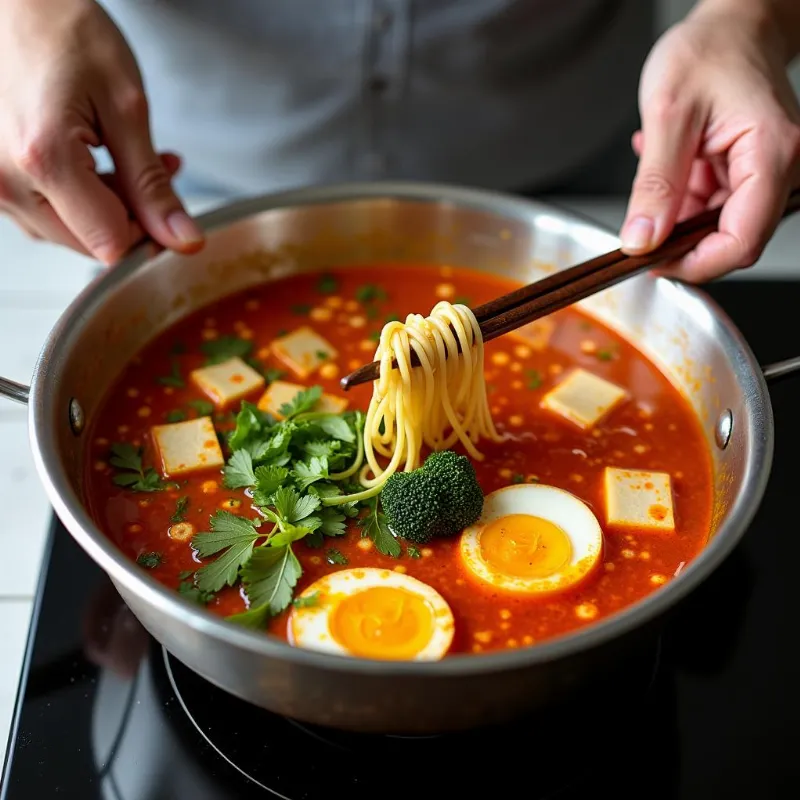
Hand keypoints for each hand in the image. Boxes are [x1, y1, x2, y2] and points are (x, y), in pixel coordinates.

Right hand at [0, 0, 203, 263]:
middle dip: (132, 217)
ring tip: (131, 159)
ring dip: (106, 206)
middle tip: (161, 171)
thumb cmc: (64, 31)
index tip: (172, 211)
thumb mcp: (126, 108)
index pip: (112, 243)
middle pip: (88, 242)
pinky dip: (77, 197)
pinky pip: (41, 210)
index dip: (150, 236)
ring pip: (66, 231)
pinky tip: (97, 162)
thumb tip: (183, 240)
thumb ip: (153, 185)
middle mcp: (5, 180)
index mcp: (44, 160)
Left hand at [619, 0, 799, 281]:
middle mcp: (782, 170)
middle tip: (642, 217)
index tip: (650, 262)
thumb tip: (642, 240)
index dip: (691, 264)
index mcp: (772, 156)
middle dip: (680, 238)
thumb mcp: (667, 116)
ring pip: (716, 227)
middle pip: (730, 241)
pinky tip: (673, 163)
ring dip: (678, 212)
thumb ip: (654, 185)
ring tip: (660, 164)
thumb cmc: (707, 51)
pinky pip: (713, 207)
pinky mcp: (751, 174)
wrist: (730, 25)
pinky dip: (684, 196)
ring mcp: (767, 174)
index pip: (739, 244)